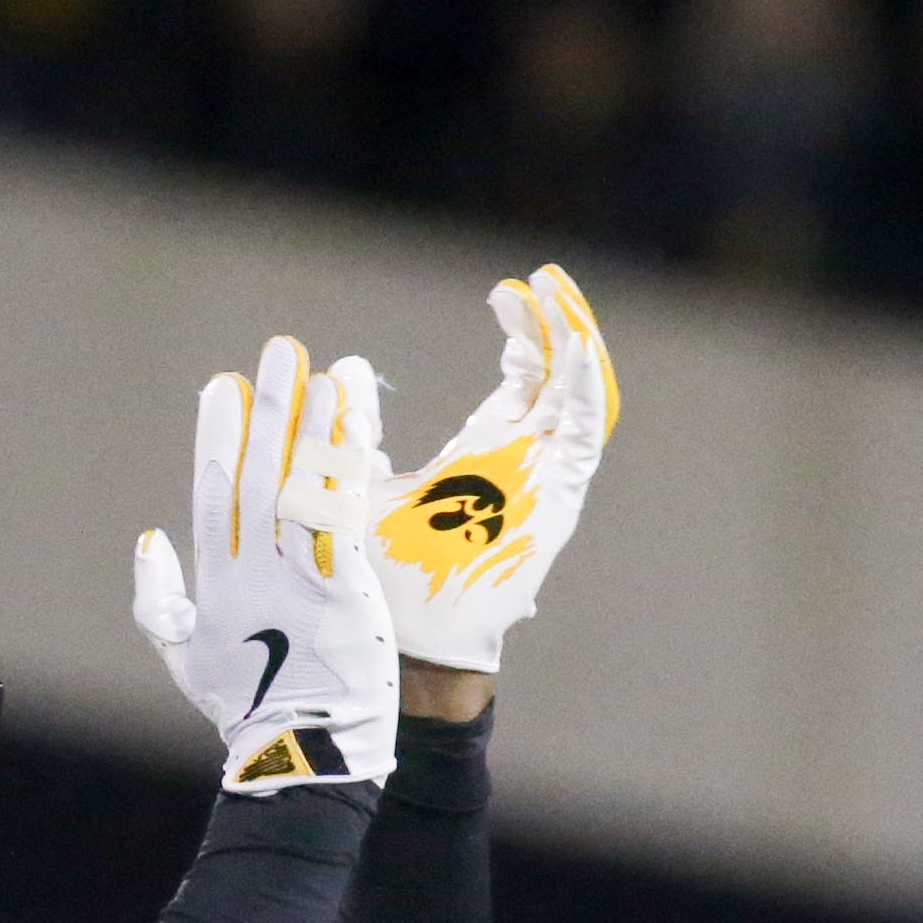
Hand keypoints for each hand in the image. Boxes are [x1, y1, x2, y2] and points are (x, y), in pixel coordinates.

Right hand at [135, 335, 398, 792]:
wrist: (299, 755)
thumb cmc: (247, 711)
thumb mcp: (184, 657)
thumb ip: (158, 600)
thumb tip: (149, 537)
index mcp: (216, 583)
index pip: (213, 494)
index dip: (218, 436)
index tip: (223, 387)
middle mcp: (252, 570)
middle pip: (257, 474)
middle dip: (267, 409)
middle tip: (277, 352)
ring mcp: (297, 577)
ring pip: (300, 485)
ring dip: (311, 423)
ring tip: (321, 369)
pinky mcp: (343, 587)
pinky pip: (341, 512)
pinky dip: (345, 464)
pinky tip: (354, 425)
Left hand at [373, 264, 618, 673]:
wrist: (401, 643)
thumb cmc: (377, 577)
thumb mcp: (353, 485)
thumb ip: (351, 435)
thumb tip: (337, 379)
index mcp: (482, 454)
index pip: (522, 379)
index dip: (522, 332)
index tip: (505, 291)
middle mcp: (521, 462)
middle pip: (559, 377)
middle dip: (554, 324)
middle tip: (541, 278)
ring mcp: (543, 480)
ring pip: (580, 396)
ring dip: (575, 342)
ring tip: (560, 293)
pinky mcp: (556, 500)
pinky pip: (585, 435)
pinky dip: (585, 389)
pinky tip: (576, 347)